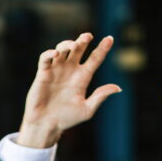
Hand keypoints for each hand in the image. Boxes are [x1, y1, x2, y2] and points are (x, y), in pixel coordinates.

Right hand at [18, 32, 120, 147]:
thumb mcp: (87, 109)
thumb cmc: (67, 119)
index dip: (102, 48)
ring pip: (62, 50)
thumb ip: (100, 96)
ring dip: (67, 44)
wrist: (47, 125)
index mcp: (83, 78)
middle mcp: (70, 71)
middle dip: (83, 40)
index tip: (110, 39)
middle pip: (78, 50)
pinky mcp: (43, 74)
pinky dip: (49, 54)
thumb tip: (118, 88)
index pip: (95, 59)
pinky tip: (56, 54)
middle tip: (88, 35)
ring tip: (73, 45)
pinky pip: (45, 59)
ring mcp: (56, 71)